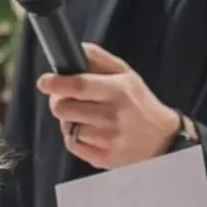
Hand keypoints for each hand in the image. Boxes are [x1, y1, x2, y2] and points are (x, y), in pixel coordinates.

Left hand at [36, 43, 181, 168]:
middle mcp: (111, 116)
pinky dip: (74, 138)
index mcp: (116, 91)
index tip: (44, 82)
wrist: (161, 139)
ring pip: (66, 128)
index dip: (56, 83)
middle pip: (63, 109)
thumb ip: (100, 59)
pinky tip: (89, 132)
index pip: (79, 86)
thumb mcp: (127, 75)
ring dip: (69, 121)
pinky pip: (72, 146)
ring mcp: (106, 140)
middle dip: (58, 101)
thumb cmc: (140, 103)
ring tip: (85, 117)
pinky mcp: (103, 158)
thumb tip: (77, 49)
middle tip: (65, 98)